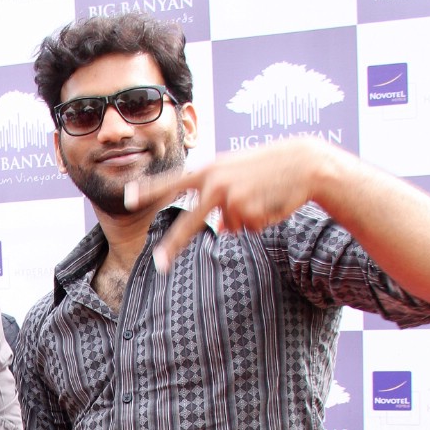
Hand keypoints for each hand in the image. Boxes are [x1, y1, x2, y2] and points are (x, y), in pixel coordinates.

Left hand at [154, 138, 324, 272]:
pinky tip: (269, 202)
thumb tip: (219, 229)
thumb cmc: (270, 168)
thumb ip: (219, 196)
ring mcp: (230, 197)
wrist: (304, 163)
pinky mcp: (247, 210)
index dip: (148, 190)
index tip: (126, 199)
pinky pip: (247, 228)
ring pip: (229, 227)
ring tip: (261, 197)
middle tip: (159, 266)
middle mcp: (215, 182)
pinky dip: (259, 221)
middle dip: (173, 247)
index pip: (172, 182)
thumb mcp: (237, 174)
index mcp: (209, 169)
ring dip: (246, 219)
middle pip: (189, 223)